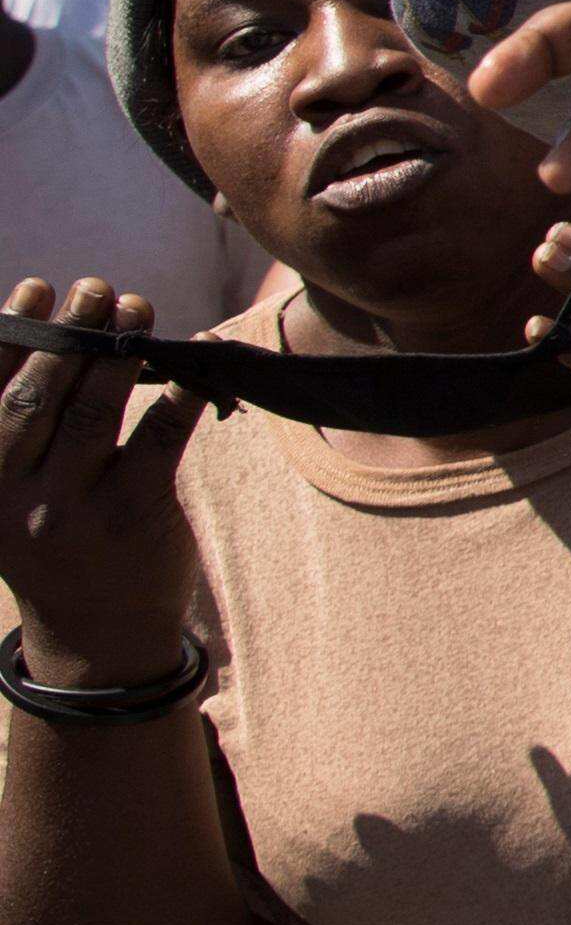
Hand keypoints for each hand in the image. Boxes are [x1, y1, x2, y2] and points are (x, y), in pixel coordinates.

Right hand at [0, 278, 205, 675]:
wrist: (95, 636)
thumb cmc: (54, 542)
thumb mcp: (10, 493)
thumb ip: (17, 430)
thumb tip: (46, 334)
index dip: (11, 336)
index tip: (35, 289)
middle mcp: (12, 497)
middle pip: (36, 399)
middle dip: (67, 336)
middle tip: (95, 289)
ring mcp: (72, 509)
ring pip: (93, 413)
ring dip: (118, 353)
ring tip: (135, 309)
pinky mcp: (134, 514)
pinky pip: (160, 438)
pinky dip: (180, 393)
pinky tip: (198, 359)